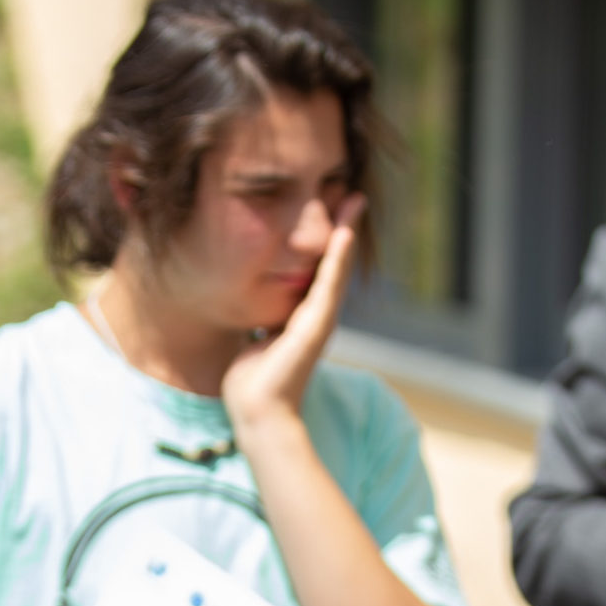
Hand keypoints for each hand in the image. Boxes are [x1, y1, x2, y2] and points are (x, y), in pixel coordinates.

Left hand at [219, 194, 366, 436]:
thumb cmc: (251, 384)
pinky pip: (329, 284)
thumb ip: (262, 327)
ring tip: (354, 200)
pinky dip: (338, 258)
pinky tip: (344, 232)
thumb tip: (254, 320)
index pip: (316, 269)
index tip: (327, 208)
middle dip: (341, 227)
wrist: (258, 412)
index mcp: (301, 316)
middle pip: (333, 262)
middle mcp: (315, 315)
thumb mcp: (256, 342)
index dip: (324, 240)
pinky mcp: (317, 326)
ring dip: (347, 232)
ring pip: (337, 267)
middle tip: (350, 193)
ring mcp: (320, 320)